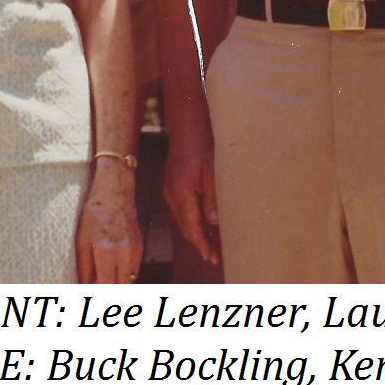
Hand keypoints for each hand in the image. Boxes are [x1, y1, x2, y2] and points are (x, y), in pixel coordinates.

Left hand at [75, 164, 141, 283]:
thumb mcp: (81, 240)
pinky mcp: (140, 247)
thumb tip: (83, 287)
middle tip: (95, 291)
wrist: (115, 191)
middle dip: (107, 293)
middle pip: (119, 287)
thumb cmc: (94, 213)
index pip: (105, 287)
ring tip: (102, 279)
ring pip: (128, 281)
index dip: (97, 295)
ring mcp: (135, 251)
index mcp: (106, 252)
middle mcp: (124, 254)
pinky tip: (112, 268)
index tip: (89, 296)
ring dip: (116, 284)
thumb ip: (84, 268)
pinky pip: (134, 270)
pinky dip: (123, 274)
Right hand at [162, 123, 220, 265]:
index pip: (192, 227)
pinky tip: (203, 224)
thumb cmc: (202, 146)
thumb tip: (213, 223)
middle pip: (185, 227)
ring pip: (183, 220)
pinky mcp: (172, 187)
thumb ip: (212, 199)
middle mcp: (172, 196)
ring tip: (212, 245)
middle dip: (199, 243)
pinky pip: (182, 210)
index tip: (211, 257)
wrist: (186, 127)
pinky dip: (192, 221)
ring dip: (196, 233)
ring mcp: (170, 191)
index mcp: (182, 194)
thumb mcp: (212, 173)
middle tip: (214, 257)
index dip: (202, 244)